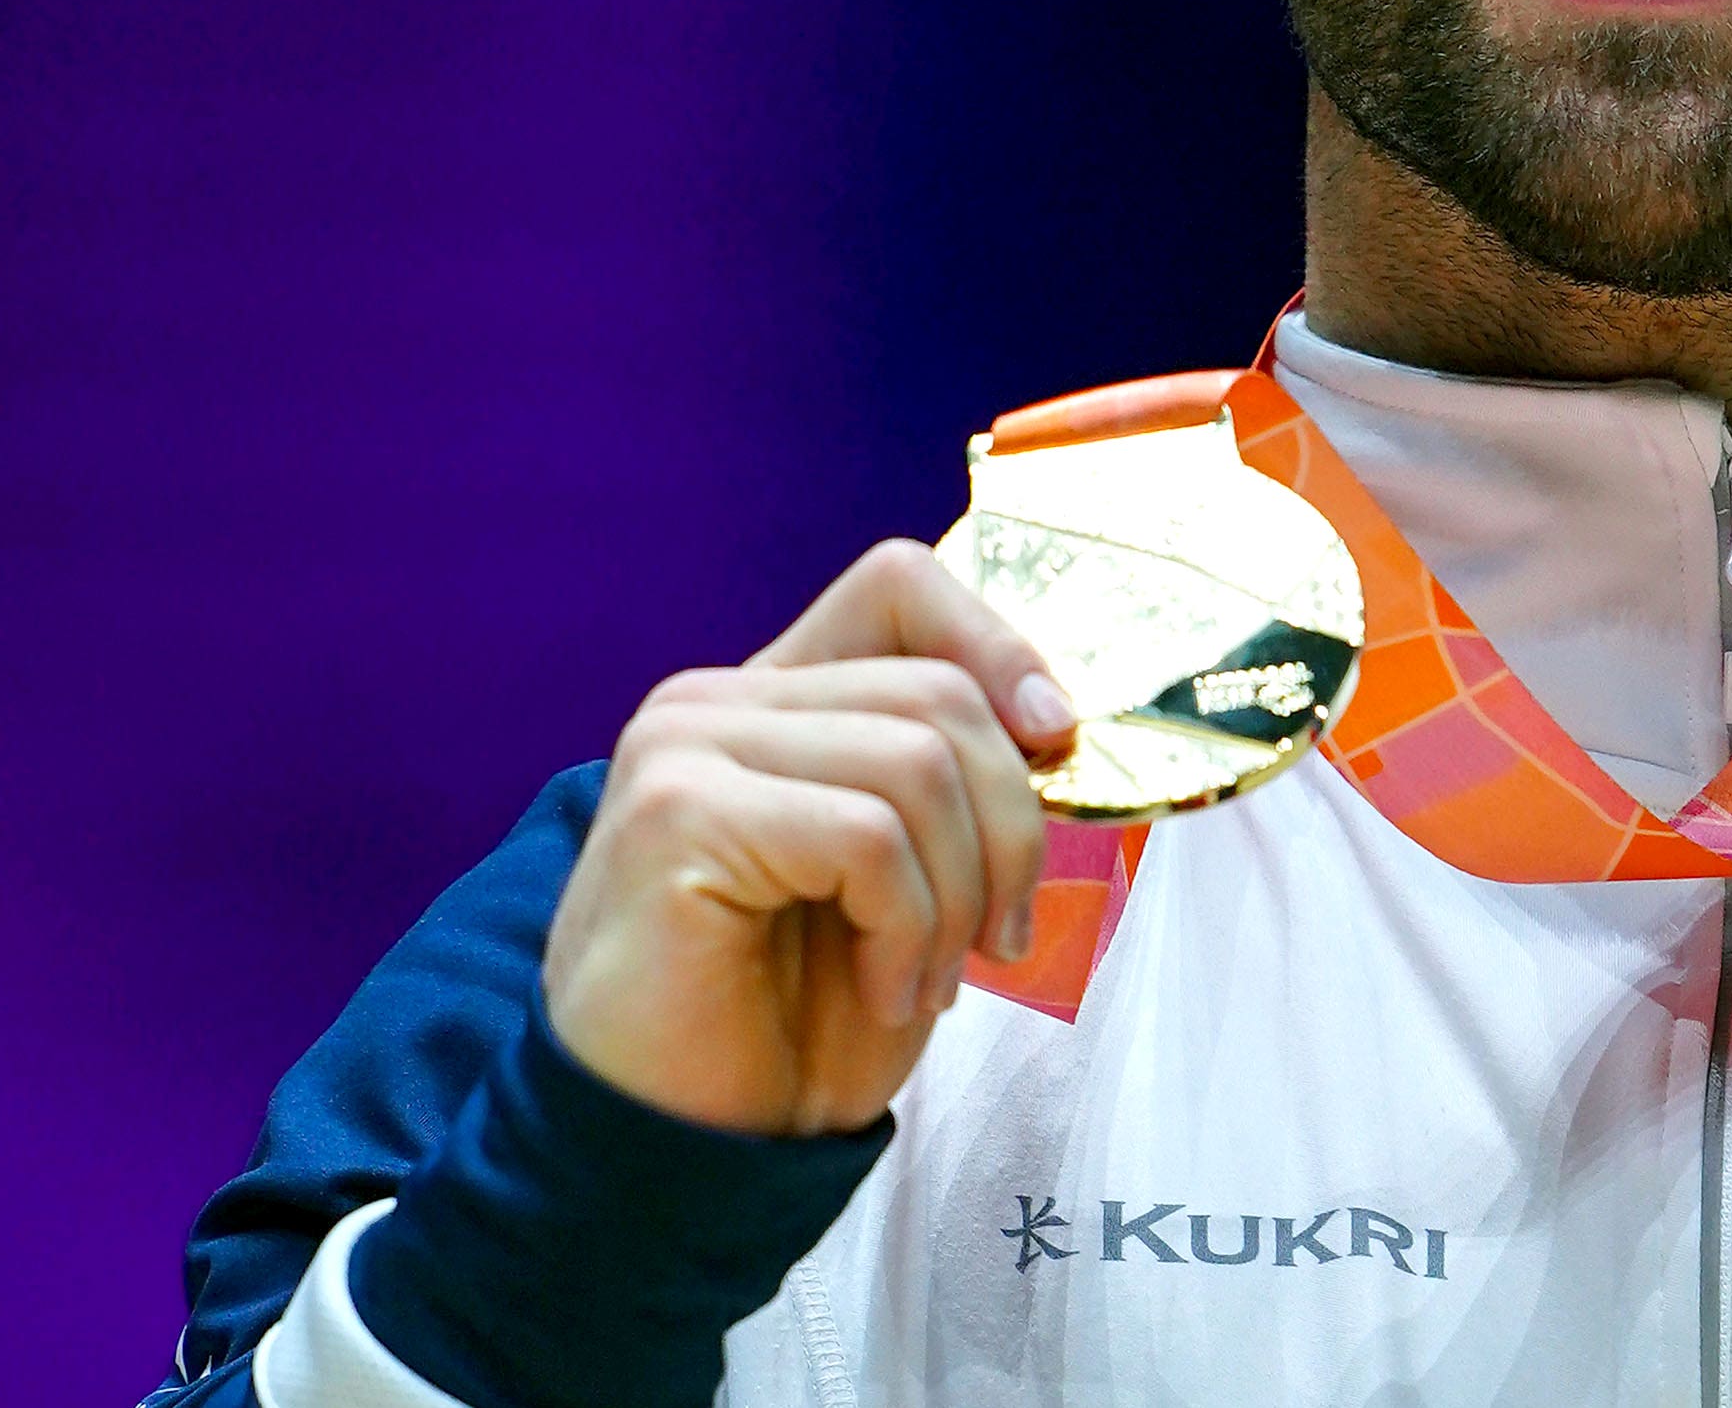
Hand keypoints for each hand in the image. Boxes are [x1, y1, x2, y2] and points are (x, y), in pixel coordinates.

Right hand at [540, 542, 1075, 1135]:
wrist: (686, 1146)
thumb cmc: (796, 1014)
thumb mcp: (909, 872)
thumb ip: (950, 774)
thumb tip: (1054, 716)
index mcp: (771, 697)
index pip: (901, 585)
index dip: (998, 645)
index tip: (1055, 744)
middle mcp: (715, 701)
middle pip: (941, 693)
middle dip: (1009, 827)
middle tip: (996, 939)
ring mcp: (684, 749)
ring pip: (917, 762)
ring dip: (960, 895)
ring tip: (929, 978)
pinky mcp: (675, 816)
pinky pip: (867, 836)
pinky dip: (910, 926)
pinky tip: (885, 990)